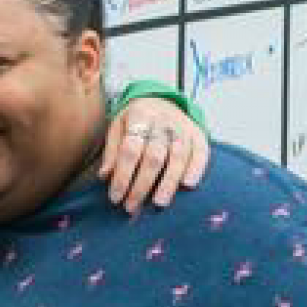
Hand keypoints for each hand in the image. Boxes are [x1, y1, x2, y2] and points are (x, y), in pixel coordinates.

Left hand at [99, 99, 210, 213]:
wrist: (161, 100)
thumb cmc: (134, 120)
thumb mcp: (117, 127)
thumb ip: (112, 151)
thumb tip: (104, 176)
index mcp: (139, 116)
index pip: (129, 149)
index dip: (122, 176)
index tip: (115, 197)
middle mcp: (163, 120)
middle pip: (154, 156)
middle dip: (142, 185)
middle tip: (132, 207)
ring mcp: (183, 126)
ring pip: (178, 156)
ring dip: (168, 182)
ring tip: (159, 203)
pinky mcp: (199, 133)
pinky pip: (201, 152)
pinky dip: (196, 169)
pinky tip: (188, 186)